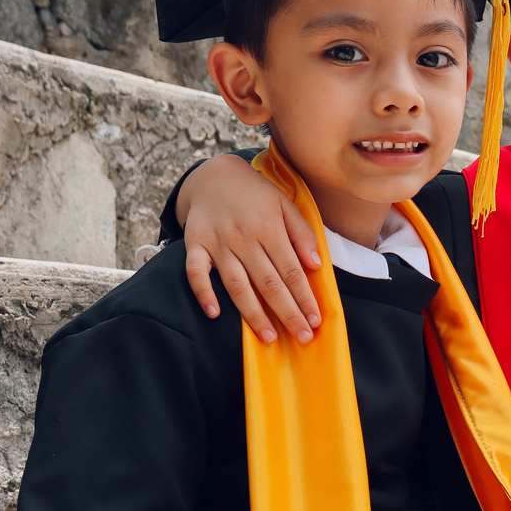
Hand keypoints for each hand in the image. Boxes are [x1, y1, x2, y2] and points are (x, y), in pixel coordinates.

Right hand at [180, 155, 322, 345]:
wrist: (213, 174)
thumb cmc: (255, 194)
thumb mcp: (284, 204)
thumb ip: (302, 233)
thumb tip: (315, 265)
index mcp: (269, 228)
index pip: (292, 271)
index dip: (304, 297)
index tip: (315, 320)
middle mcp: (244, 238)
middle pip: (269, 283)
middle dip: (287, 313)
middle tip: (302, 337)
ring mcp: (218, 242)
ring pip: (237, 284)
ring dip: (253, 314)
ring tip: (268, 337)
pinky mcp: (195, 244)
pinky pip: (196, 272)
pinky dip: (203, 293)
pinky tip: (214, 313)